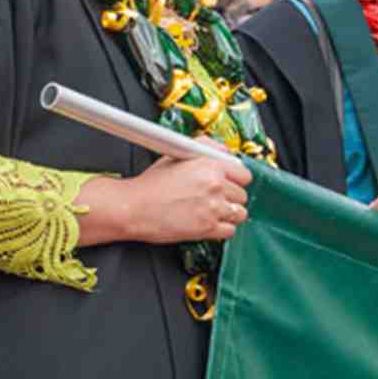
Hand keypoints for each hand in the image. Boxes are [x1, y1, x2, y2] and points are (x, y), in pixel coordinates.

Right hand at [82, 153, 251, 245]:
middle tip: (214, 199)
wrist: (133, 208)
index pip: (244, 174)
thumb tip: (227, 151)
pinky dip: (222, 229)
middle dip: (230, 197)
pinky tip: (209, 223)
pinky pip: (230, 231)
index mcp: (210, 165)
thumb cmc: (151, 183)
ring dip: (229, 214)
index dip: (236, 180)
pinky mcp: (207, 227)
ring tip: (213, 212)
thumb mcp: (178, 155)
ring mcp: (213, 207)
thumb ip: (207, 148)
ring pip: (240, 213)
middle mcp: (215, 185)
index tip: (230, 184)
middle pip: (242, 195)